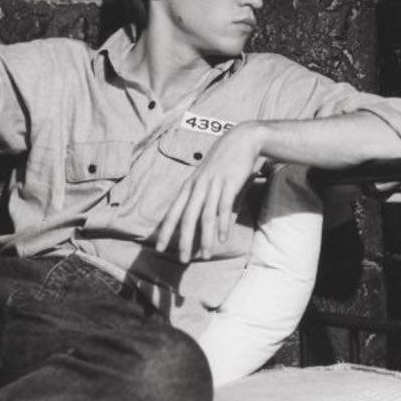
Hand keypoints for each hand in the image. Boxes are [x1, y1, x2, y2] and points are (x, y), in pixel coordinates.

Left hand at [156, 123, 263, 262]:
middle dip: (183, 240)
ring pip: (205, 216)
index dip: (166, 231)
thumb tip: (209, 224)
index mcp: (189, 186)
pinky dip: (223, 224)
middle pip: (186, 217)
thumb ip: (206, 201)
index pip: (173, 212)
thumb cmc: (223, 163)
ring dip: (204, 237)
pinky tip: (222, 239)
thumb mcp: (209, 181)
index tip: (159, 248)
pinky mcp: (229, 183)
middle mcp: (198, 186)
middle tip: (182, 260)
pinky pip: (224, 207)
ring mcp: (213, 184)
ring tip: (205, 255)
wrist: (241, 140)